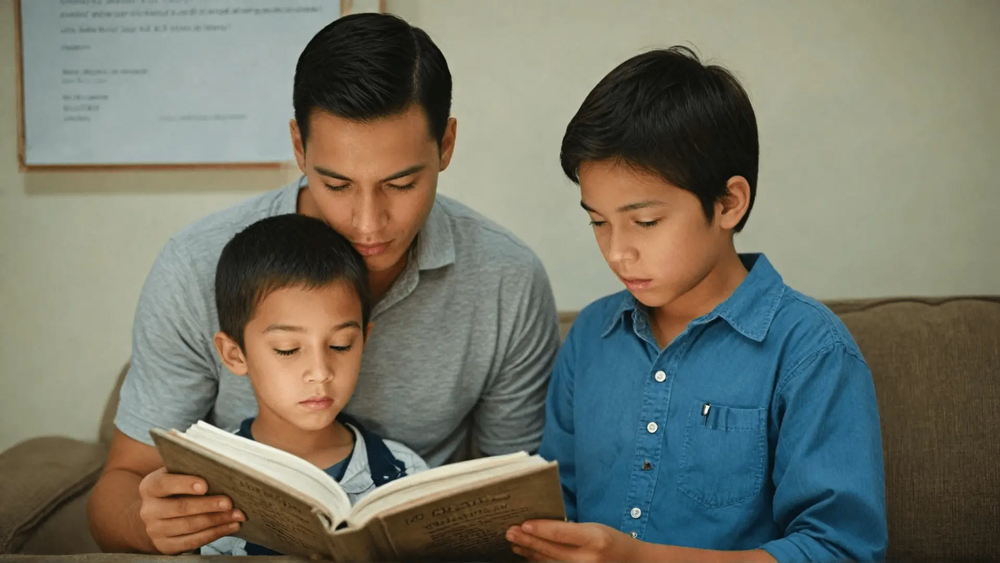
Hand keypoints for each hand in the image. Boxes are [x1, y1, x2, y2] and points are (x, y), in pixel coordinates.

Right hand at [137, 467, 244, 553]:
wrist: (159, 516)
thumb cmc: (176, 490)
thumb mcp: (176, 476)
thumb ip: (190, 471)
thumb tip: (220, 468)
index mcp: (150, 487)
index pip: (165, 484)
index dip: (185, 484)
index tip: (205, 485)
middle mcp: (149, 510)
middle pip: (181, 507)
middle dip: (208, 505)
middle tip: (229, 502)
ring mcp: (156, 530)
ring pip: (190, 526)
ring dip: (217, 520)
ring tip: (237, 515)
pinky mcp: (166, 546)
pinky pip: (193, 541)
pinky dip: (215, 533)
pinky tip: (230, 526)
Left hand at [507, 520, 638, 561]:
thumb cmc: (612, 541)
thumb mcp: (595, 528)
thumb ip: (571, 530)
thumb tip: (541, 527)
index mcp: (595, 539)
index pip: (561, 533)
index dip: (540, 529)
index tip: (523, 524)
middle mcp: (588, 558)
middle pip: (551, 550)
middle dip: (528, 541)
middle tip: (510, 533)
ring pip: (549, 562)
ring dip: (530, 552)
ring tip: (515, 544)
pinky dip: (540, 562)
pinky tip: (529, 556)